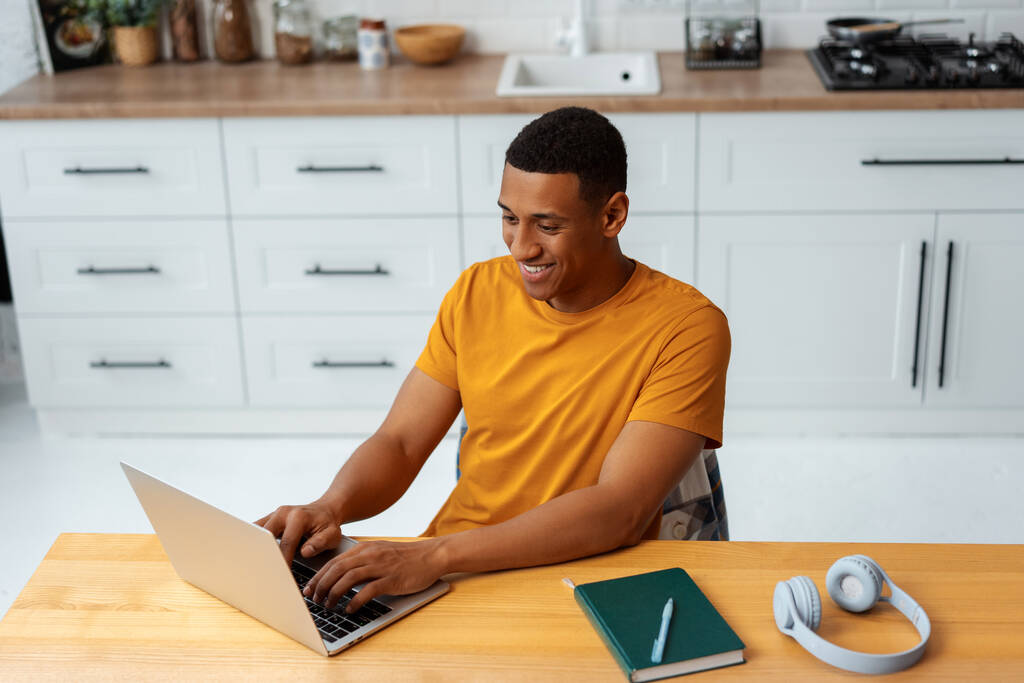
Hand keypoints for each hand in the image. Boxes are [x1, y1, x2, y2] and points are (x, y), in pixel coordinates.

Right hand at [254, 501, 341, 567]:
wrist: (325, 511)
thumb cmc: (328, 524)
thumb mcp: (332, 534)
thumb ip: (320, 543)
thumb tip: (305, 552)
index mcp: (298, 517)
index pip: (287, 542)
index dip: (283, 560)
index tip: (282, 574)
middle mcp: (283, 513)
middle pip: (266, 535)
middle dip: (265, 554)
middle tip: (264, 572)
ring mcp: (274, 515)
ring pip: (257, 532)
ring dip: (256, 547)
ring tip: (255, 565)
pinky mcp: (269, 519)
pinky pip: (256, 530)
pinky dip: (254, 542)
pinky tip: (255, 555)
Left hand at [304, 539, 445, 612]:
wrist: (432, 555)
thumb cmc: (406, 557)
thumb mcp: (380, 552)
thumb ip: (362, 560)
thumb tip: (341, 575)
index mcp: (365, 548)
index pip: (334, 562)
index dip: (318, 576)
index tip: (309, 589)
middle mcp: (371, 555)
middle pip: (337, 569)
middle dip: (321, 586)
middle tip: (314, 600)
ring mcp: (381, 566)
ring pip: (348, 578)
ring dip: (334, 593)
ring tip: (328, 605)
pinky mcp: (392, 579)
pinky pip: (368, 590)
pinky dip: (355, 600)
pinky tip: (349, 609)